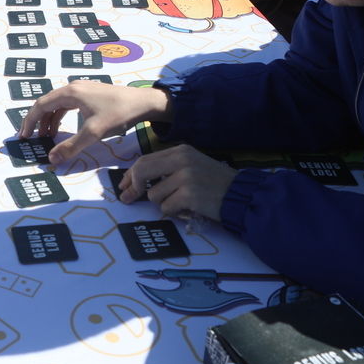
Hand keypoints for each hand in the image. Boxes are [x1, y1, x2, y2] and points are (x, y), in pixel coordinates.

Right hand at [19, 82, 172, 163]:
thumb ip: (71, 146)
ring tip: (45, 137)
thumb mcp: (93, 133)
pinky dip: (59, 117)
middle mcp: (72, 87)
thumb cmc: (118, 114)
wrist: (143, 102)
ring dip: (48, 120)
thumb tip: (51, 159)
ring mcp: (81, 89)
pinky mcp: (89, 94)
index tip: (23, 137)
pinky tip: (61, 129)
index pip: (40, 106)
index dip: (29, 122)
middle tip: (29, 137)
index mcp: (69, 93)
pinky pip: (66, 105)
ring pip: (56, 105)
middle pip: (46, 103)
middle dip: (36, 121)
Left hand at [120, 144, 236, 220]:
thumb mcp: (191, 165)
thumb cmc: (214, 182)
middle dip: (132, 187)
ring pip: (154, 195)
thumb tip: (135, 180)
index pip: (145, 160)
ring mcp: (185, 177)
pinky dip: (174, 212)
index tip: (124, 185)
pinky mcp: (189, 194)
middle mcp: (181, 160)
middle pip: (142, 172)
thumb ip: (167, 168)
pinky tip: (188, 208)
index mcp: (180, 151)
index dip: (131, 174)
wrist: (240, 194)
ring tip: (181, 201)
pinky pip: (166, 208)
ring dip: (163, 203)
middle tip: (128, 198)